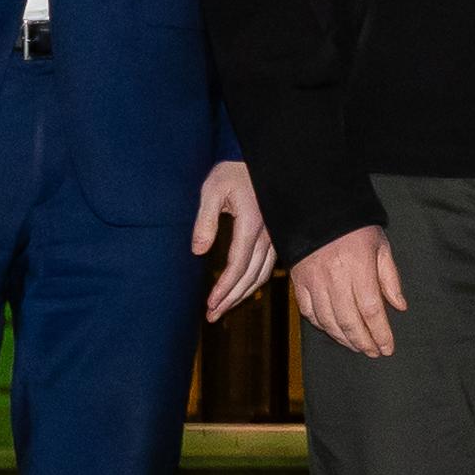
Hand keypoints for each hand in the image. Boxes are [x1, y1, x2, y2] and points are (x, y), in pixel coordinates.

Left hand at [190, 161, 274, 321]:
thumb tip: (198, 251)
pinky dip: (254, 282)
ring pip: (262, 274)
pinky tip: (242, 290)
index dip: (225, 287)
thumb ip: (204, 221)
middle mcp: (268, 234)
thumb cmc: (233, 171)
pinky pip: (268, 266)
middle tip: (213, 315)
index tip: (211, 303)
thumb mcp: (212, 190)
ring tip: (224, 308)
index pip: (238, 265)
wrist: (261, 159)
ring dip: (243, 295)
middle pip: (251, 276)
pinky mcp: (276, 236)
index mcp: (252, 223)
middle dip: (231, 298)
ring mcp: (275, 236)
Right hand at [291, 225, 406, 359]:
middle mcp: (335, 276)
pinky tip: (333, 331)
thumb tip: (399, 306)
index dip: (380, 333)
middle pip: (349, 321)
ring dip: (343, 339)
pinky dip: (321, 326)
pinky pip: (308, 312)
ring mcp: (314, 280)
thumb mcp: (380, 245)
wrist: (317, 208)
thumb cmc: (354, 226)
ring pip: (328, 321)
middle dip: (363, 342)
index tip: (387, 348)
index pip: (371, 310)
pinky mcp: (298, 280)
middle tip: (373, 352)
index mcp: (358, 266)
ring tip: (357, 346)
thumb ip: (390, 277)